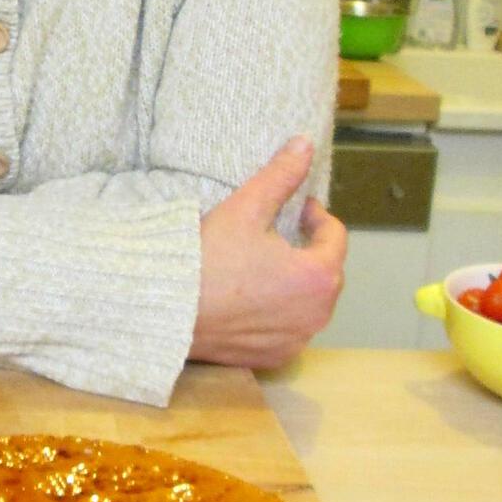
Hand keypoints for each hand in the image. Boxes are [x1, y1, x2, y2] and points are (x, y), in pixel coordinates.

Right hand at [188, 135, 346, 368]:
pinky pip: (288, 329)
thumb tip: (305, 144)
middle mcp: (316, 314)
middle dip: (309, 251)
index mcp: (318, 276)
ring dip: (297, 283)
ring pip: (308, 303)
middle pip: (325, 272)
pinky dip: (279, 313)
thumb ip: (281, 175)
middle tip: (280, 234)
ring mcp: (295, 340)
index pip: (335, 237)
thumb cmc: (207, 259)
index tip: (296, 207)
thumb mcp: (246, 208)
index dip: (316, 216)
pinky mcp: (273, 357)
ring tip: (265, 265)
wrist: (167, 311)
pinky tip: (252, 298)